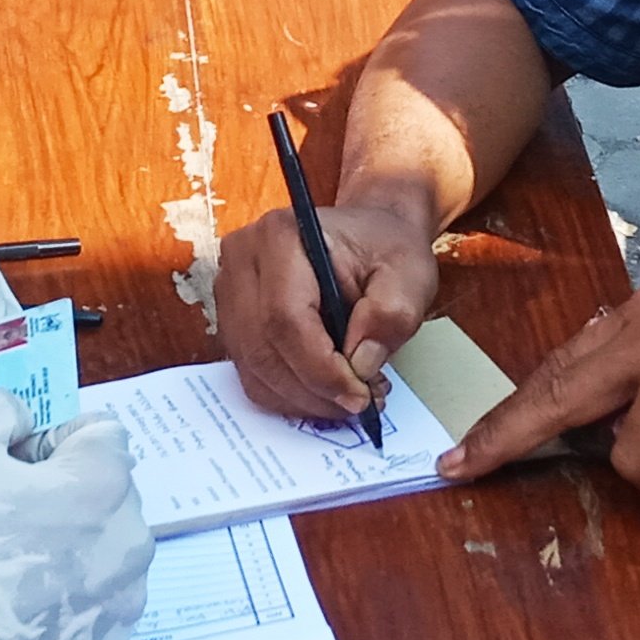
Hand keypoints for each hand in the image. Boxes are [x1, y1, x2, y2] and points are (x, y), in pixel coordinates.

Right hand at [0, 393, 153, 639]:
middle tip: (2, 514)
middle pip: (102, 491)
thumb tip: (21, 422)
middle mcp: (133, 538)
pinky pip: (92, 601)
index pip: (96, 430)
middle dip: (60, 492)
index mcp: (107, 482)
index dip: (48, 438)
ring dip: (67, 545)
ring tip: (9, 566)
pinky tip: (19, 607)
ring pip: (100, 548)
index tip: (8, 463)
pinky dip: (64, 597)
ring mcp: (125, 599)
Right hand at [214, 191, 438, 422]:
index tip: (360, 395)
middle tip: (361, 403)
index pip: (285, 318)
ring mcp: (231, 290)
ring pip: (254, 368)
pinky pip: (252, 372)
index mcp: (282, 236)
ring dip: (303, 397)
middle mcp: (244, 259)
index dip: (320, 369)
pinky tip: (326, 389)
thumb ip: (390, 315)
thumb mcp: (408, 275)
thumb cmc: (384, 248)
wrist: (367, 236)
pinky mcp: (233, 319)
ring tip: (349, 393)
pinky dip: (289, 393)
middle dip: (314, 391)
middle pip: (263, 349)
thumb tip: (360, 365)